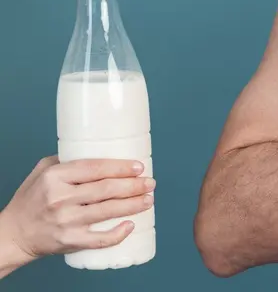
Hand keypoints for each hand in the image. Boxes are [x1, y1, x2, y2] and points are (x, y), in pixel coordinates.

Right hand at [0, 157, 155, 264]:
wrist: (13, 234)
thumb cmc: (30, 200)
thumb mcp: (42, 171)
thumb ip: (66, 160)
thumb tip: (98, 149)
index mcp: (55, 177)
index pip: (94, 168)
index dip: (120, 167)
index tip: (139, 167)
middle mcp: (60, 198)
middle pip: (106, 189)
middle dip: (133, 185)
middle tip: (150, 182)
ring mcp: (65, 221)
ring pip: (107, 210)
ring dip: (133, 204)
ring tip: (148, 198)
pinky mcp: (69, 240)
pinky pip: (99, 239)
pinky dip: (117, 234)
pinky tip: (131, 225)